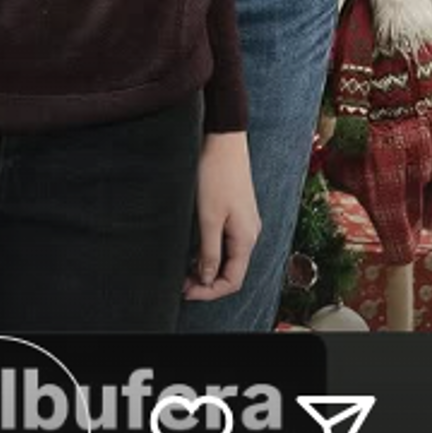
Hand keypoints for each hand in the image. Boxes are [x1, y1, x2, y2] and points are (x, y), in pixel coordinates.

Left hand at [183, 131, 259, 300]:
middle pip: (232, 271)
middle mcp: (250, 233)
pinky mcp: (238, 211)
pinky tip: (195, 250)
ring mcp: (245, 222)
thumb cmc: (216, 175)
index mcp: (246, 239)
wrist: (224, 140)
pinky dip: (212, 251)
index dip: (209, 292)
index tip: (186, 292)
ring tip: (184, 270)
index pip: (232, 280)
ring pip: (229, 257)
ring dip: (208, 267)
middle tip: (181, 283)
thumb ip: (210, 251)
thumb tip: (207, 279)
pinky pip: (228, 242)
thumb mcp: (209, 217)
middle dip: (207, 282)